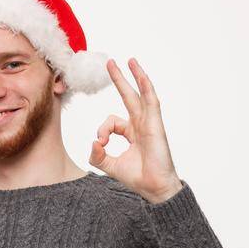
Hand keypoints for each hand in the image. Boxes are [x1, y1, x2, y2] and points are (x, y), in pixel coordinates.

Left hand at [89, 58, 183, 203]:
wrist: (154, 188)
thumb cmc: (138, 178)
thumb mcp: (110, 166)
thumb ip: (97, 155)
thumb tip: (92, 143)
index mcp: (131, 133)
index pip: (112, 122)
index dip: (102, 130)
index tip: (100, 143)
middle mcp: (141, 125)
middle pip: (128, 96)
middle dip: (119, 79)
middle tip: (110, 62)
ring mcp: (149, 123)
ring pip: (142, 93)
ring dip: (135, 75)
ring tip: (128, 60)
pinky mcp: (156, 124)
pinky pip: (151, 100)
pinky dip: (146, 86)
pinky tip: (140, 74)